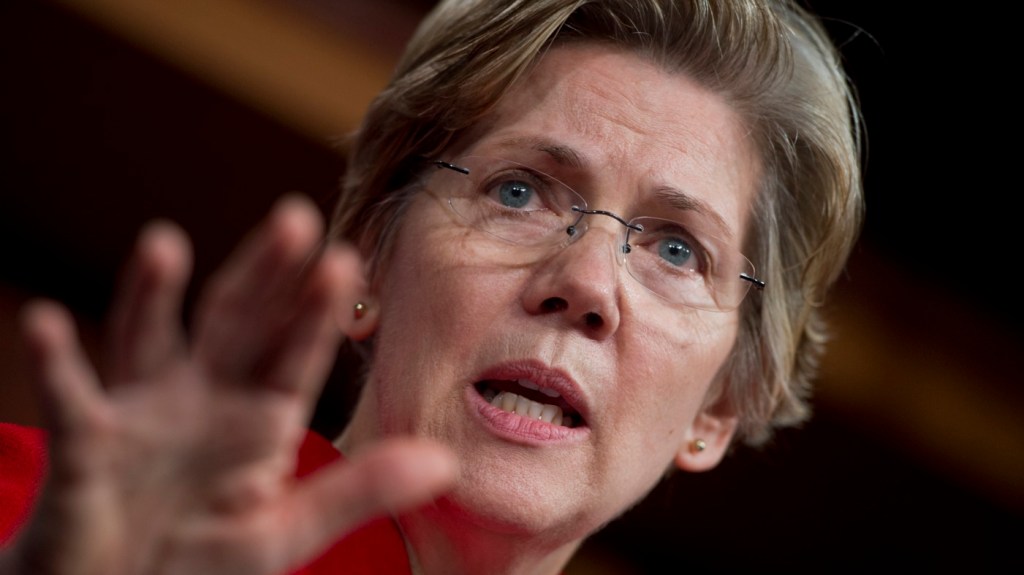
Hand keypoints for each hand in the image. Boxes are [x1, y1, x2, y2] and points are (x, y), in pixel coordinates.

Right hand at [4, 195, 455, 574]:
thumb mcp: (283, 531)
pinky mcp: (84, 447)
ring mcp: (142, 416)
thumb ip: (357, 492)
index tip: (347, 259)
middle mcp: (202, 400)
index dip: (316, 312)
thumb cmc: (200, 561)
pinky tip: (48, 323)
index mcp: (257, 420)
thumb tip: (445, 461)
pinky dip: (56, 364)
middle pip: (233, 324)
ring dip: (153, 294)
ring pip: (149, 340)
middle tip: (294, 217)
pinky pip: (70, 402)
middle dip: (261, 273)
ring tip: (165, 242)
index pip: (294, 355)